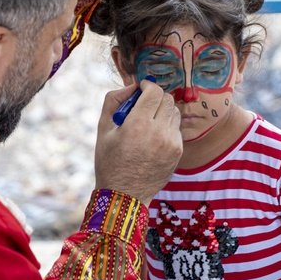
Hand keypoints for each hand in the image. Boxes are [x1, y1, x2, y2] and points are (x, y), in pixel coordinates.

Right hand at [94, 79, 181, 202]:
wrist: (124, 194)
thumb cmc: (109, 161)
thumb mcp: (103, 129)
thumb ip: (114, 100)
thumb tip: (132, 87)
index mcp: (137, 124)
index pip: (154, 91)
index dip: (148, 85)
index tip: (142, 88)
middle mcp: (158, 132)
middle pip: (167, 99)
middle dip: (155, 97)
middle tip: (143, 104)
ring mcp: (171, 143)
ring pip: (174, 113)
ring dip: (163, 111)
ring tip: (148, 122)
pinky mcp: (178, 152)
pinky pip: (176, 129)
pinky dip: (167, 127)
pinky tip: (153, 138)